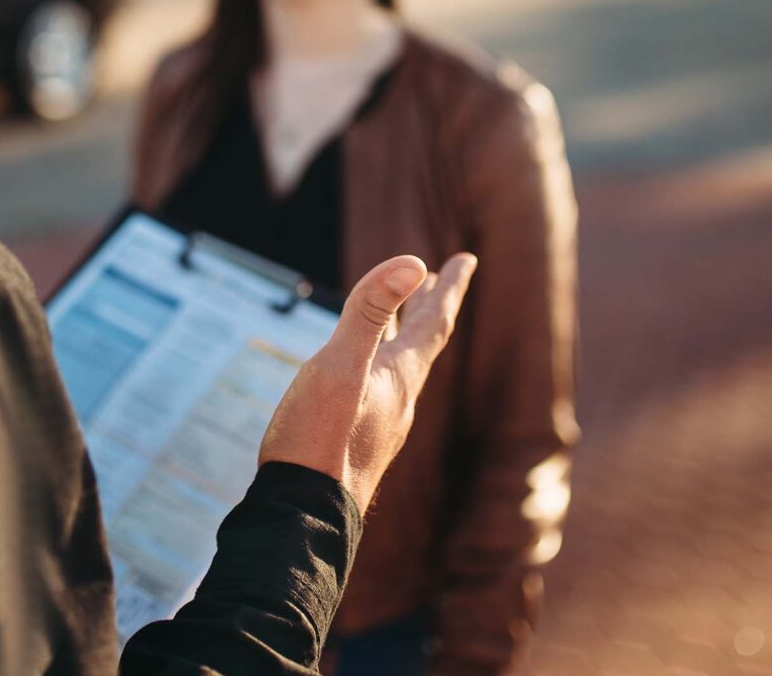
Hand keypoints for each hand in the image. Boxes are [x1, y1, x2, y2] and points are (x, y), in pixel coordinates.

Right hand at [258, 252, 476, 514]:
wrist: (304, 513)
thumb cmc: (320, 438)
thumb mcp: (341, 365)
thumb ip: (370, 313)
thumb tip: (412, 262)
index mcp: (400, 376)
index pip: (435, 322)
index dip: (450, 287)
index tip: (467, 258)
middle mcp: (398, 398)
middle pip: (423, 342)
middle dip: (430, 305)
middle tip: (438, 277)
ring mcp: (380, 422)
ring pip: (401, 366)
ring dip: (406, 334)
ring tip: (404, 317)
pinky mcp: (357, 440)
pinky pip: (379, 389)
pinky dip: (380, 364)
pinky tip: (362, 375)